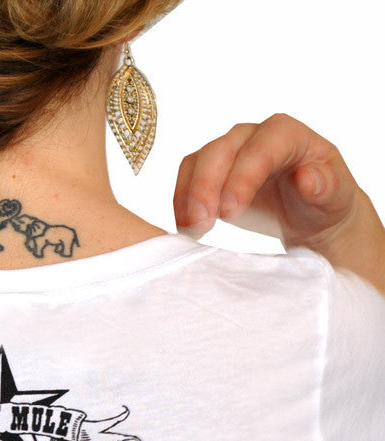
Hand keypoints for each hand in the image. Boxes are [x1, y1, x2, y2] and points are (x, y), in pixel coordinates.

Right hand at [173, 112, 366, 250]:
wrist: (309, 214)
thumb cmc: (324, 200)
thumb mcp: (336, 196)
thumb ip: (326, 185)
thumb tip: (306, 179)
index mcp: (287, 134)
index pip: (260, 148)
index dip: (242, 177)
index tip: (229, 212)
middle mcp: (252, 136)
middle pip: (220, 150)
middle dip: (206, 187)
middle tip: (202, 222)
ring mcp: (228, 152)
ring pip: (197, 162)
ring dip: (188, 196)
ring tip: (191, 228)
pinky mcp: (210, 172)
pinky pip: (187, 179)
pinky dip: (182, 202)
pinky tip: (186, 225)